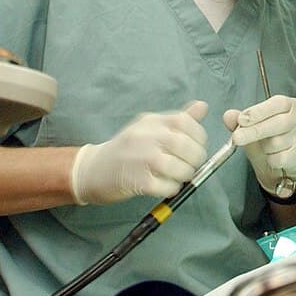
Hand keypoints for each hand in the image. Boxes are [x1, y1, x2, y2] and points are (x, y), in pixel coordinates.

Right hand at [70, 101, 208, 204]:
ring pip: (179, 168)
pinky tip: (166, 186)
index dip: (198, 136)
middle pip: (185, 146)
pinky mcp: (137, 181)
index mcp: (152, 121)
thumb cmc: (128, 149)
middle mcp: (146, 136)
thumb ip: (179, 119)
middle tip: (191, 165)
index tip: (197, 147)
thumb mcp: (150, 128)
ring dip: (185, 175)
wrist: (92, 170)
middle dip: (196, 159)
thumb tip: (203, 106)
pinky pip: (167, 187)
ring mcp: (141, 159)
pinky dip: (172, 188)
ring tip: (178, 176)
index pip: (185, 122)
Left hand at [225, 96, 295, 195]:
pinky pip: (280, 158)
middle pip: (278, 123)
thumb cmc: (271, 140)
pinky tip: (274, 158)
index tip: (241, 120)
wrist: (285, 166)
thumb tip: (228, 115)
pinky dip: (271, 160)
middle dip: (254, 131)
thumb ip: (242, 120)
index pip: (278, 103)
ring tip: (266, 148)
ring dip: (264, 148)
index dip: (259, 111)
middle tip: (237, 138)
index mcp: (292, 105)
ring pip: (277, 142)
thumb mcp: (255, 127)